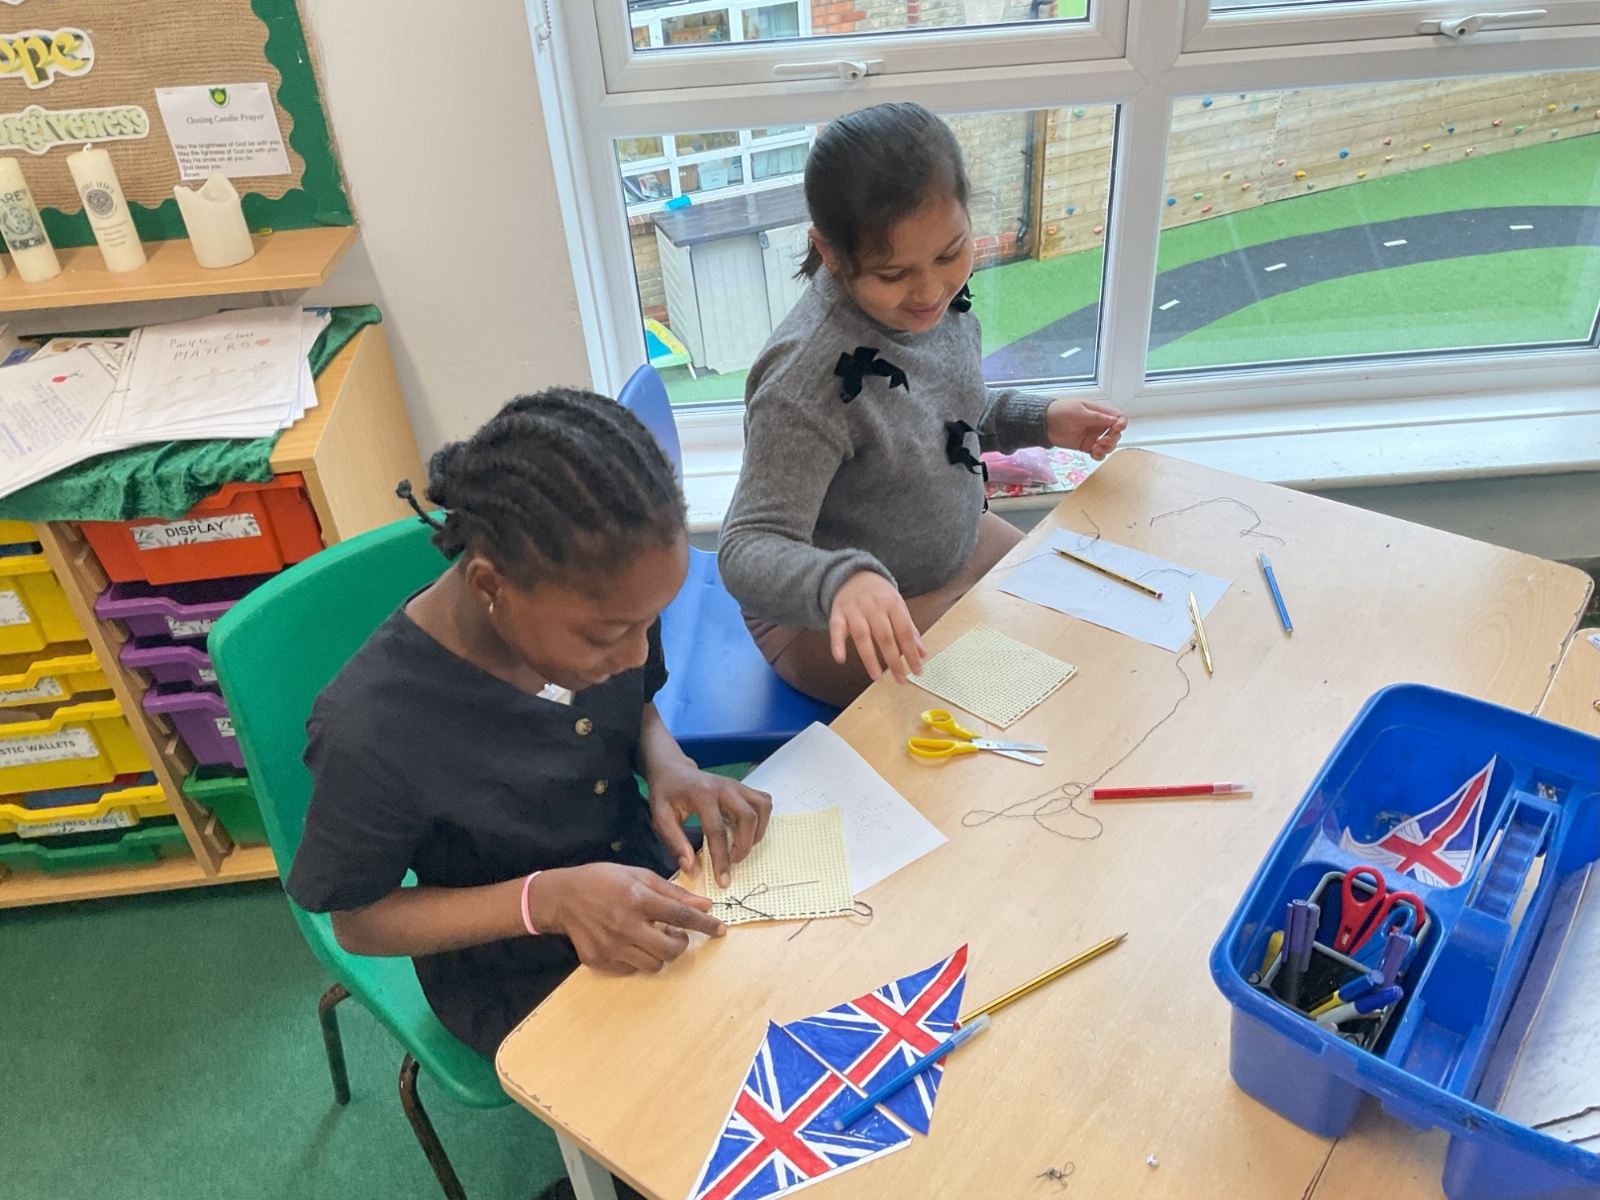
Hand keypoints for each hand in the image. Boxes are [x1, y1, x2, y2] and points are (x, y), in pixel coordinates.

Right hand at [532, 863, 723, 974]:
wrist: (563, 897)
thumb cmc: (604, 881)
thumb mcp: (640, 876)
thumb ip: (673, 893)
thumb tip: (704, 905)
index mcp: (638, 899)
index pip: (681, 916)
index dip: (705, 924)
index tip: (720, 930)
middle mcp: (625, 925)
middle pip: (670, 949)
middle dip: (681, 944)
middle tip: (675, 934)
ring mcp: (611, 947)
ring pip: (653, 965)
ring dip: (660, 953)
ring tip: (650, 937)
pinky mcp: (598, 961)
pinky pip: (631, 970)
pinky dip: (637, 959)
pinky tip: (629, 943)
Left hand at [647, 763, 772, 887]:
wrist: (673, 770)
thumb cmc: (666, 794)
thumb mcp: (660, 817)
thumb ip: (675, 843)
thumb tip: (691, 869)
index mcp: (702, 794)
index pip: (717, 830)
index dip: (721, 858)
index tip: (723, 881)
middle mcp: (725, 787)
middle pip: (748, 818)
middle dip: (744, 847)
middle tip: (732, 863)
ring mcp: (737, 785)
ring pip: (762, 808)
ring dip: (756, 833)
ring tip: (740, 847)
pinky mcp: (744, 787)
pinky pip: (763, 802)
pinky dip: (761, 820)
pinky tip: (746, 831)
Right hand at [829, 571, 925, 685]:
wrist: (853, 574)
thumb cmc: (879, 595)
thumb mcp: (898, 606)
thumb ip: (909, 630)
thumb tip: (922, 654)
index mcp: (892, 604)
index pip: (904, 631)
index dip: (911, 652)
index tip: (916, 670)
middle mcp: (873, 606)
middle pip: (884, 636)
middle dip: (893, 660)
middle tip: (900, 679)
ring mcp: (854, 610)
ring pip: (862, 636)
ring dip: (870, 659)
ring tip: (877, 677)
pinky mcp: (837, 614)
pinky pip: (836, 630)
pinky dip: (837, 644)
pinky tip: (840, 658)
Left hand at [1045, 400, 1125, 460]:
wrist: (1045, 423)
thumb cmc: (1061, 411)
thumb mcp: (1079, 411)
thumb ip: (1097, 417)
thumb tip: (1114, 420)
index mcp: (1099, 413)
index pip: (1118, 418)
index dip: (1121, 424)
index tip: (1116, 429)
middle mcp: (1098, 425)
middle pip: (1116, 434)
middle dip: (1113, 438)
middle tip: (1103, 440)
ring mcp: (1093, 436)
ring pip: (1109, 445)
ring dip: (1107, 448)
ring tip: (1097, 448)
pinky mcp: (1086, 446)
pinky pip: (1099, 453)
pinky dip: (1099, 455)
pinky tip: (1094, 453)